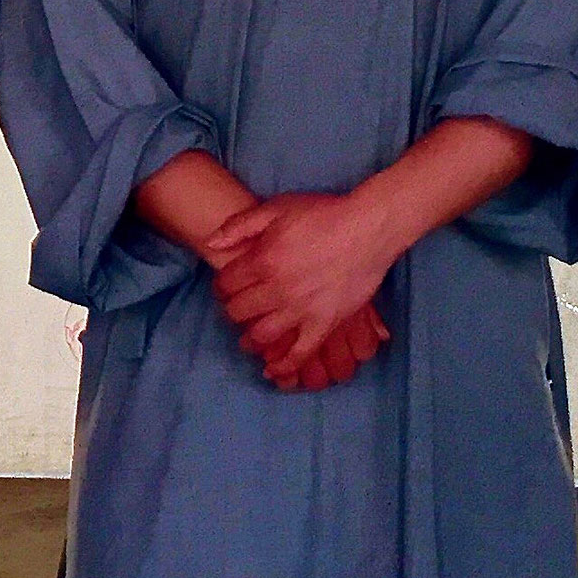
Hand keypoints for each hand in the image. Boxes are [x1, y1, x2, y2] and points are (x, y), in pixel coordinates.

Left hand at [206, 189, 395, 388]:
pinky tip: (273, 370)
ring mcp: (301, 310)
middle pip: (239, 311)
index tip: (226, 288)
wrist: (367, 229)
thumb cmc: (322, 214)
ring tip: (249, 338)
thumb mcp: (276, 208)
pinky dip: (284, 365)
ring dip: (250, 339)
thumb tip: (210, 242)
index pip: (226, 284)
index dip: (221, 286)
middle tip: (238, 308)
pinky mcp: (324, 324)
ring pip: (262, 335)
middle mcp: (277, 289)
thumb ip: (239, 225)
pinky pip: (300, 353)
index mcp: (262, 260)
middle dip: (233, 310)